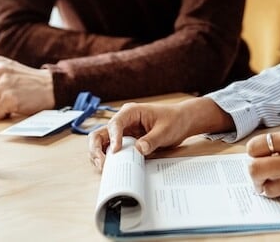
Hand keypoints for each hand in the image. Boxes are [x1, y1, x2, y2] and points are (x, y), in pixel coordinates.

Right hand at [87, 97, 231, 168]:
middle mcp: (123, 121)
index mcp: (131, 112)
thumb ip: (152, 140)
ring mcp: (123, 132)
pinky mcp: (126, 142)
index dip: (113, 138)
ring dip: (100, 156)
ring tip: (105, 169)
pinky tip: (113, 168)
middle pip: (100, 133)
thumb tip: (138, 150)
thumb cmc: (174, 120)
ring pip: (102, 143)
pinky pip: (112, 151)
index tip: (116, 150)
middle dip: (97, 149)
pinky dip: (109, 159)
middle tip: (102, 164)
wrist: (183, 121)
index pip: (115, 124)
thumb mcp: (165, 130)